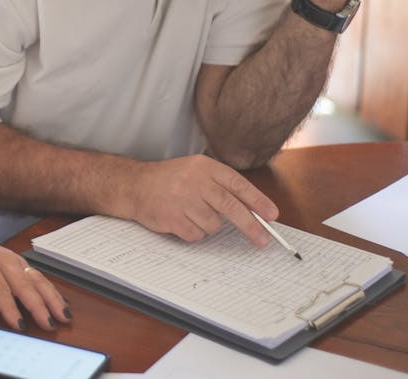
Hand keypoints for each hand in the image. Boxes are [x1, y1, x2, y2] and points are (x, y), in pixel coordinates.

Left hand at [0, 221, 70, 331]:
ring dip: (52, 297)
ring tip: (64, 315)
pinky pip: (37, 275)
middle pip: (24, 284)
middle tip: (51, 323)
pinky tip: (61, 302)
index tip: (20, 325)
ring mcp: (12, 258)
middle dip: (40, 305)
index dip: (10, 308)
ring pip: (36, 278)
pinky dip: (51, 289)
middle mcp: (1, 258)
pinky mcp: (18, 261)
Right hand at [126, 155, 277, 246]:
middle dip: (251, 226)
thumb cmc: (171, 179)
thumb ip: (221, 186)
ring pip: (213, 225)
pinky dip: (193, 232)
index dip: (258, 201)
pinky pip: (196, 234)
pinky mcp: (172, 217)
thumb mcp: (197, 171)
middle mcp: (195, 181)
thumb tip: (253, 210)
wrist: (135, 185)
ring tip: (193, 213)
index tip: (272, 215)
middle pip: (231, 207)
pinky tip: (182, 220)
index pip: (238, 185)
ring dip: (208, 225)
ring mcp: (182, 199)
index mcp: (205, 167)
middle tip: (263, 240)